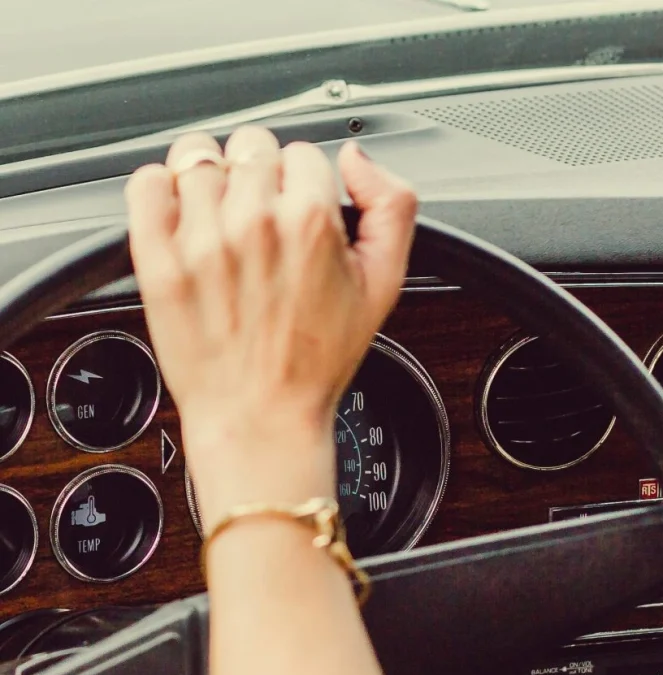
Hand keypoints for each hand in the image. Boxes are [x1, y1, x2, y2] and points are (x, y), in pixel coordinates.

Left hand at [125, 128, 416, 529]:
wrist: (262, 416)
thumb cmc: (318, 362)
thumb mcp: (385, 286)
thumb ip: (393, 209)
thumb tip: (357, 161)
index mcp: (311, 222)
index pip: (304, 154)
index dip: (306, 185)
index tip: (300, 216)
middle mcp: (253, 222)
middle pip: (252, 147)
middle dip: (261, 179)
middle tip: (264, 226)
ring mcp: (199, 237)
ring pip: (198, 157)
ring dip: (211, 183)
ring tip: (224, 227)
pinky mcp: (156, 256)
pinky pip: (146, 183)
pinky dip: (161, 192)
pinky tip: (184, 223)